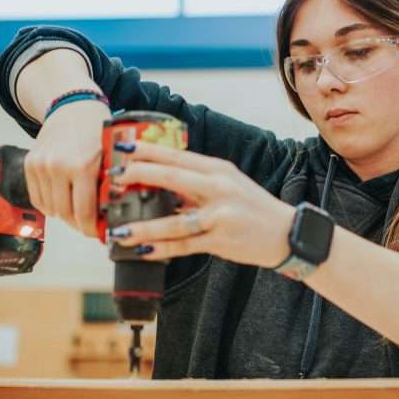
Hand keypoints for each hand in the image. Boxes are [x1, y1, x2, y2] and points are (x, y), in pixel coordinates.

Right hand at [24, 100, 111, 237]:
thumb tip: (116, 219)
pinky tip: (64, 198)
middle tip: (90, 225)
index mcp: (81, 166)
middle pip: (65, 214)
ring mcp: (40, 165)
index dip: (92, 229)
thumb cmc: (98, 130)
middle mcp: (56, 167)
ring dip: (64, 213)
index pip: (83, 213)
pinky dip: (50, 203)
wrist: (73, 106)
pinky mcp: (29, 164)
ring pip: (50, 209)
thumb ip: (113, 186)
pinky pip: (37, 198)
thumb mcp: (113, 157)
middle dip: (79, 224)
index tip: (99, 234)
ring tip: (78, 209)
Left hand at [108, 141, 295, 267]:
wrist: (286, 233)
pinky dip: (162, 248)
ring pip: (174, 220)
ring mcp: (220, 215)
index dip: (146, 150)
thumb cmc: (253, 208)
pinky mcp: (221, 240)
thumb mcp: (229, 184)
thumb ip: (197, 181)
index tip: (121, 148)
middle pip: (171, 178)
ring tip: (119, 230)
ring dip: (143, 226)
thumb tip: (158, 180)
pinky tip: (144, 250)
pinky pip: (185, 245)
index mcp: (218, 169)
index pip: (176, 155)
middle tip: (112, 179)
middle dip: (138, 176)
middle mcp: (219, 188)